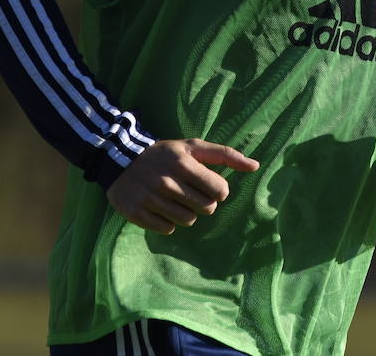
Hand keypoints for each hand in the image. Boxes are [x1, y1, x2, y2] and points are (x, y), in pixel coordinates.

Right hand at [106, 139, 258, 233]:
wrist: (120, 160)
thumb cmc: (165, 154)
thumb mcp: (193, 146)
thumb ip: (225, 154)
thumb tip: (256, 166)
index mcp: (183, 163)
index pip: (220, 190)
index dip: (218, 190)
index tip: (207, 185)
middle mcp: (167, 182)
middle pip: (206, 209)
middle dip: (203, 202)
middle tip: (190, 193)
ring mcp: (150, 198)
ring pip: (188, 221)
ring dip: (186, 213)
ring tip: (175, 199)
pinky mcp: (137, 213)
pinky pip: (167, 229)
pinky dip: (168, 221)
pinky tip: (161, 207)